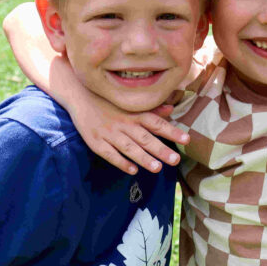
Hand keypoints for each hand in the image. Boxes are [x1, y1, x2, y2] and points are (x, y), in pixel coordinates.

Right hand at [71, 97, 189, 175]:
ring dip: (143, 158)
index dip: (172, 131)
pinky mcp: (96, 142)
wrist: (79, 95)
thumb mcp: (130, 102)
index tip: (187, 140)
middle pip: (145, 138)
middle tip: (175, 160)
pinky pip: (109, 154)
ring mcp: (109, 133)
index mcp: (135, 113)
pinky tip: (132, 170)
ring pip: (129, 147)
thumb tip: (171, 109)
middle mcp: (124, 123)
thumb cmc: (110, 100)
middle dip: (161, 149)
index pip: (157, 123)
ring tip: (157, 168)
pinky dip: (120, 162)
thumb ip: (151, 108)